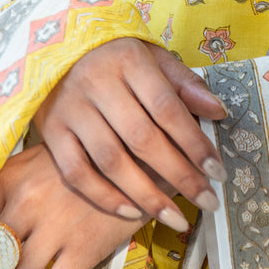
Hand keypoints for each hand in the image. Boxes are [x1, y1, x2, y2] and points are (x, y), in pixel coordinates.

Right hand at [31, 36, 227, 228]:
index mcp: (129, 61)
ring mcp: (71, 110)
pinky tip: (133, 211)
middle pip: (142, 139)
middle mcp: (97, 84)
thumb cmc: (116, 58)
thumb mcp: (153, 57)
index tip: (217, 172)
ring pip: (111, 161)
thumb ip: (185, 84)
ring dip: (146, 195)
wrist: (57, 51)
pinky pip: (76, 173)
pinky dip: (105, 196)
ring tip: (176, 217)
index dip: (194, 143)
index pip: (167, 108)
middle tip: (208, 201)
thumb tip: (218, 112)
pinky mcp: (50, 132)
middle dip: (179, 175)